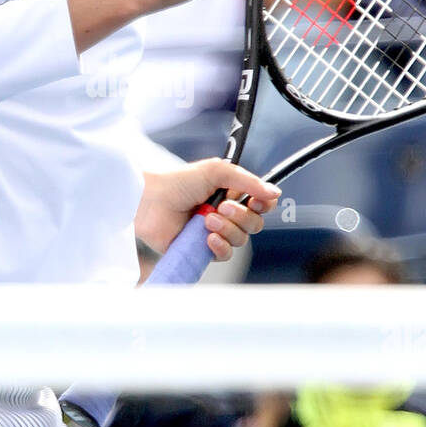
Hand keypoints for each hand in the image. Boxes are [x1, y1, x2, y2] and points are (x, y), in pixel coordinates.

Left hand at [135, 157, 280, 259]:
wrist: (150, 201)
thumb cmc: (178, 182)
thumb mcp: (216, 172)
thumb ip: (247, 181)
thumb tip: (275, 192)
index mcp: (231, 193)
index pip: (261, 203)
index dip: (263, 204)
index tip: (256, 201)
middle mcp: (226, 213)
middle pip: (255, 224)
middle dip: (241, 216)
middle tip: (221, 206)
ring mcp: (215, 232)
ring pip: (241, 240)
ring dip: (228, 229)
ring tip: (206, 220)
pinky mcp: (202, 249)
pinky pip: (224, 254)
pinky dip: (220, 246)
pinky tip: (207, 238)